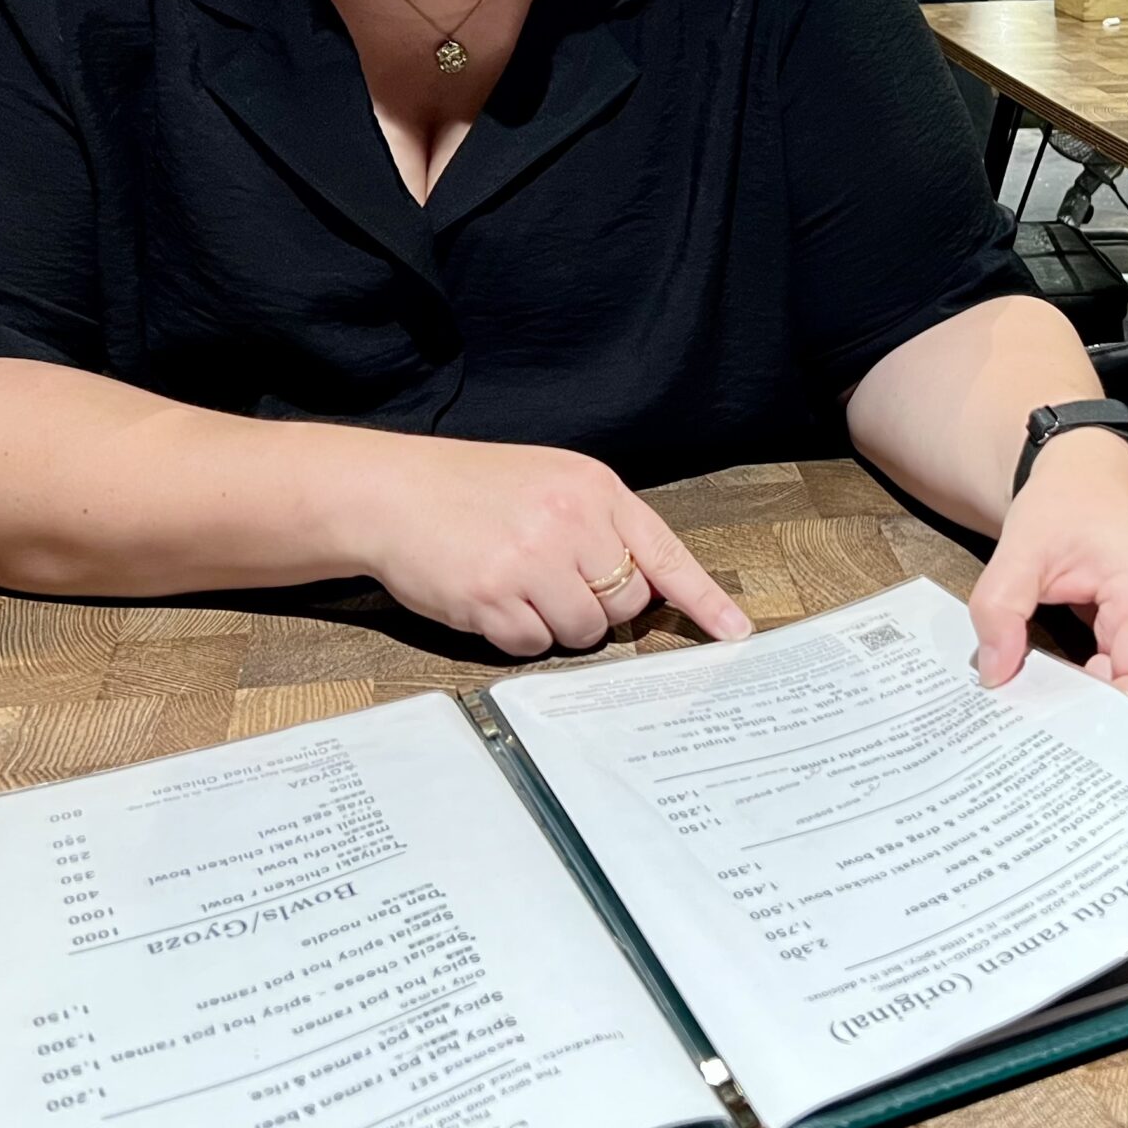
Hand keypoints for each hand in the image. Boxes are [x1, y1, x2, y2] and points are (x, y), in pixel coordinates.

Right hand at [347, 438, 751, 656]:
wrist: (392, 492)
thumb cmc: (473, 489)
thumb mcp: (550, 481)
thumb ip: (600, 524)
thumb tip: (641, 585)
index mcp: (593, 489)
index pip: (664, 552)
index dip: (704, 600)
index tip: (736, 634)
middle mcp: (570, 522)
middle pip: (626, 603)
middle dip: (598, 604)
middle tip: (552, 578)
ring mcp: (531, 561)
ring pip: (584, 631)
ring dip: (556, 623)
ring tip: (517, 585)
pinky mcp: (492, 598)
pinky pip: (533, 646)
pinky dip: (514, 635)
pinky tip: (489, 599)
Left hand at [968, 429, 1127, 712]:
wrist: (1092, 476)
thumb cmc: (1067, 503)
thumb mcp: (1020, 547)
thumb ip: (1000, 609)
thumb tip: (995, 674)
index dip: (1104, 714)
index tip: (1051, 713)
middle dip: (1094, 715)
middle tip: (1037, 712)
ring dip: (1100, 706)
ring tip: (1050, 694)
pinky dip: (1108, 692)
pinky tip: (1070, 683)